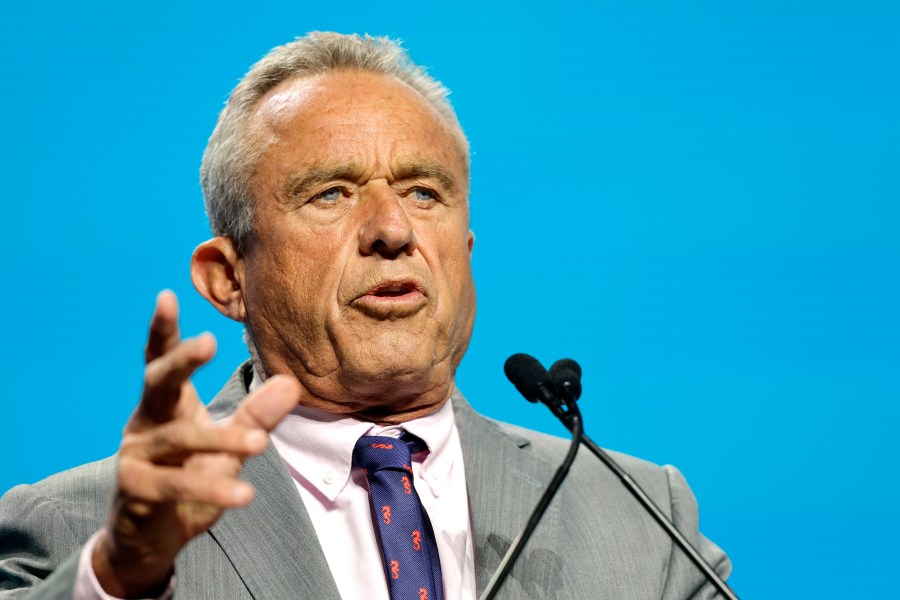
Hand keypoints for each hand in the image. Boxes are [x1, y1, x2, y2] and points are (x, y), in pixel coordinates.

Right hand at [92, 290, 299, 597]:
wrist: (152, 539)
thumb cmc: (190, 476)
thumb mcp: (228, 444)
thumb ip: (256, 415)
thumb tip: (291, 383)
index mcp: (165, 405)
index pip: (160, 361)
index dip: (162, 330)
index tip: (166, 295)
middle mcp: (145, 422)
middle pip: (158, 383)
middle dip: (182, 360)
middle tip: (208, 341)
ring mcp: (135, 455)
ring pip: (180, 439)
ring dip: (222, 438)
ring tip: (260, 444)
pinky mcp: (135, 491)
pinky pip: (176, 486)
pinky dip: (212, 488)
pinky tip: (243, 494)